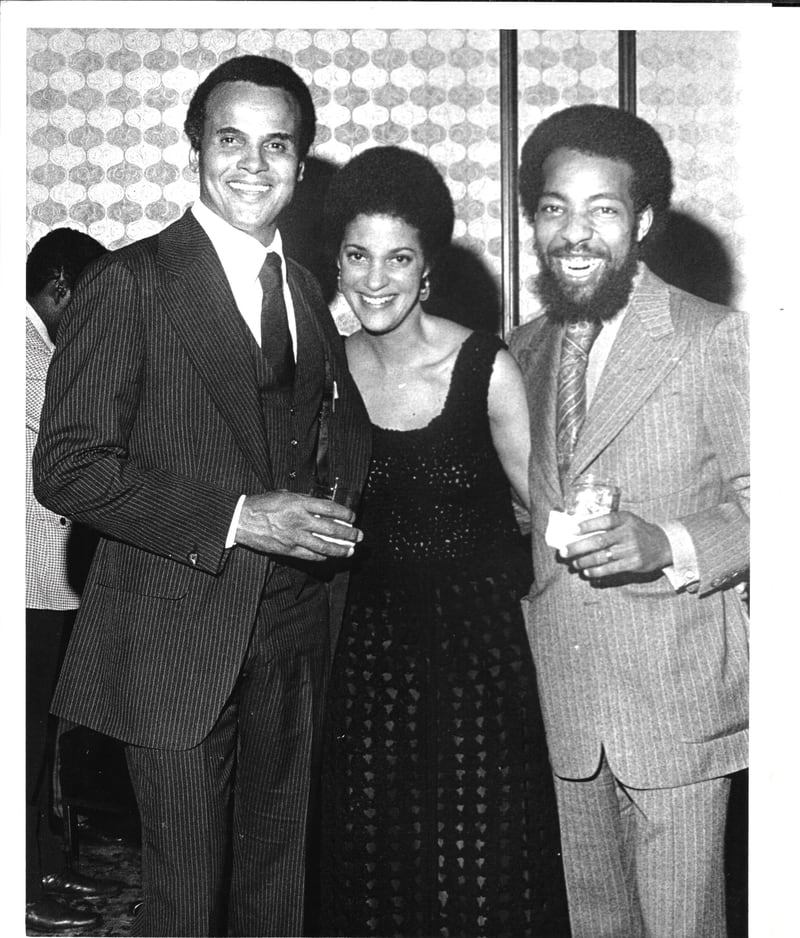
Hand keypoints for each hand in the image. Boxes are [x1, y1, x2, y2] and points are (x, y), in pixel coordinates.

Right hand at [235, 490, 362, 560]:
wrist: (241, 520)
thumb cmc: (262, 505)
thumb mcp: (285, 495)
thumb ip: (303, 500)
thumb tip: (319, 505)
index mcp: (299, 503)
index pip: (330, 508)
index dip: (345, 514)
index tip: (352, 517)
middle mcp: (299, 520)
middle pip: (331, 529)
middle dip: (348, 534)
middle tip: (359, 536)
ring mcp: (294, 537)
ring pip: (323, 545)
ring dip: (340, 549)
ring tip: (350, 550)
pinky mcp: (287, 550)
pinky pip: (310, 555)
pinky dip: (322, 556)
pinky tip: (329, 556)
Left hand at [560, 510, 671, 578]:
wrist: (663, 545)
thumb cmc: (637, 531)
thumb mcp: (626, 521)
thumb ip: (608, 524)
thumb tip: (578, 530)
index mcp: (625, 519)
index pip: (604, 520)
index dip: (587, 525)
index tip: (572, 529)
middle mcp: (628, 533)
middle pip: (599, 541)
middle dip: (578, 547)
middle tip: (563, 551)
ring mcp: (631, 549)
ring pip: (602, 557)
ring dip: (584, 561)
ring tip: (574, 564)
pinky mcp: (634, 563)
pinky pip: (611, 569)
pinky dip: (596, 571)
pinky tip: (587, 572)